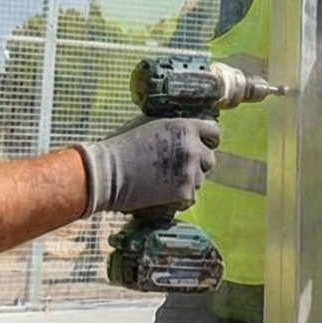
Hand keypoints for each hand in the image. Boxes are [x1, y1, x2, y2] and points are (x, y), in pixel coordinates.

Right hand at [81, 117, 221, 214]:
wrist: (107, 173)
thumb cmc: (123, 146)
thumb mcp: (151, 125)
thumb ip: (174, 128)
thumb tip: (186, 133)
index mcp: (186, 127)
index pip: (214, 132)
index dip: (208, 140)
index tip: (200, 146)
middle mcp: (193, 148)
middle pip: (209, 159)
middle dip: (197, 163)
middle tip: (176, 168)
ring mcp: (190, 172)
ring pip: (199, 180)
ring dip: (187, 181)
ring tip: (164, 181)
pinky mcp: (184, 194)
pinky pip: (190, 197)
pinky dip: (179, 198)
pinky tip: (161, 194)